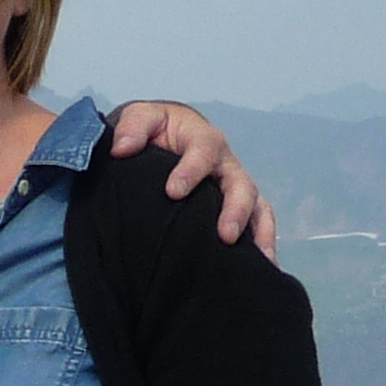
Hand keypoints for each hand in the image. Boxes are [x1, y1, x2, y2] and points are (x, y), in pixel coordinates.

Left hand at [109, 102, 275, 258]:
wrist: (165, 140)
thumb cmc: (155, 130)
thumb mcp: (141, 118)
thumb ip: (132, 128)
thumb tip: (122, 148)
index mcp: (203, 139)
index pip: (203, 151)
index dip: (191, 171)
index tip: (173, 193)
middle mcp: (225, 164)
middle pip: (241, 184)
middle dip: (235, 209)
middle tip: (224, 235)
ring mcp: (235, 187)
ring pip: (256, 206)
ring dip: (258, 232)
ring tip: (256, 259)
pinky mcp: (238, 207)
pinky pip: (259, 224)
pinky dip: (263, 244)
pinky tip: (262, 267)